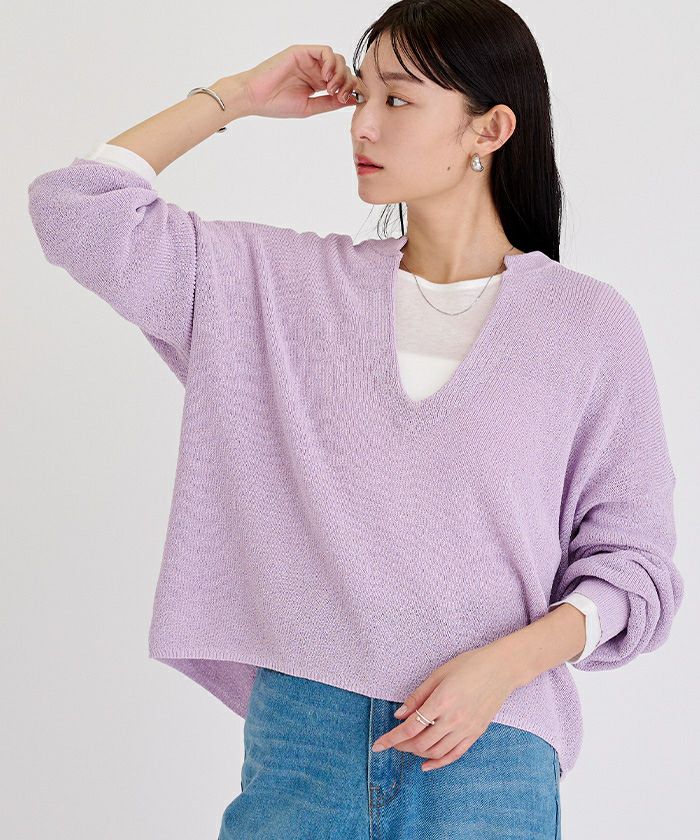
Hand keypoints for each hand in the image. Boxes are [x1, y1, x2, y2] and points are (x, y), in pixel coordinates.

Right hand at [239, 44, 357, 118]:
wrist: (255, 97)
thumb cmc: (277, 104)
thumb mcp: (310, 107)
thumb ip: (331, 103)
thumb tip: (353, 100)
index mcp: (317, 84)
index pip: (342, 81)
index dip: (351, 89)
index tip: (350, 100)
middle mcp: (315, 70)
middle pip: (343, 69)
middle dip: (347, 83)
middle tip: (340, 96)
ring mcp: (309, 60)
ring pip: (337, 59)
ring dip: (340, 74)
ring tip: (331, 88)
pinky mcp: (302, 51)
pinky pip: (325, 51)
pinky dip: (330, 63)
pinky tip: (325, 77)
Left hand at [370, 644, 519, 771]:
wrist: (501, 669)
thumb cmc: (468, 665)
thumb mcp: (438, 674)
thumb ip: (417, 696)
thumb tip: (399, 715)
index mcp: (441, 701)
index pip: (410, 728)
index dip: (391, 738)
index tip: (377, 745)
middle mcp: (454, 719)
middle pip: (421, 743)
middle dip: (402, 746)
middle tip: (393, 742)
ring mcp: (466, 729)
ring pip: (436, 752)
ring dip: (418, 753)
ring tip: (407, 747)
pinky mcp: (476, 733)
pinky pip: (455, 754)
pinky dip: (439, 762)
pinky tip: (427, 764)